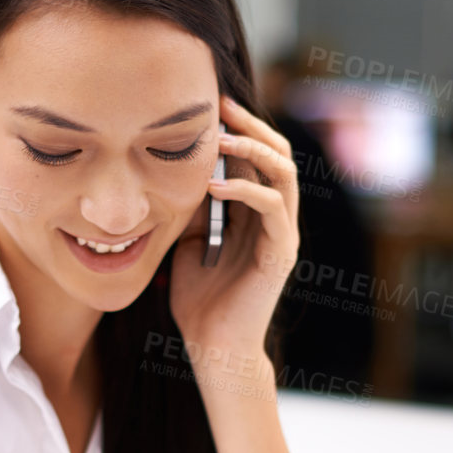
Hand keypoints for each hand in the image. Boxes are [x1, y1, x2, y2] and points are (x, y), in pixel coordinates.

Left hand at [169, 95, 299, 357]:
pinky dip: (245, 190)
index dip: (238, 127)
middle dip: (250, 125)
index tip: (208, 106)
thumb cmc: (199, 299)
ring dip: (252, 149)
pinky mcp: (280, 253)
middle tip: (221, 106)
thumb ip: (190, 207)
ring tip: (219, 139)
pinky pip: (271, 208)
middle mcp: (275, 217)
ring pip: (283, 172)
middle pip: (278, 152)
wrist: (214, 346)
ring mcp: (282, 233)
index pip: (256, 155)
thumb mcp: (187, 241)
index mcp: (255, 211)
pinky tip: (213, 186)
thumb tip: (169, 169)